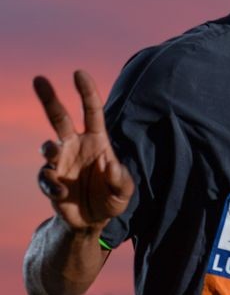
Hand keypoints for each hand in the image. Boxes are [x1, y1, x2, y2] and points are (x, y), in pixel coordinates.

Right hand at [33, 71, 133, 232]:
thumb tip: (110, 164)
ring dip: (48, 149)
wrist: (91, 221)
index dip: (86, 92)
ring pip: (46, 146)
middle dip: (49, 98)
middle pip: (59, 117)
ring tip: (53, 156)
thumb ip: (121, 179)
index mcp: (97, 141)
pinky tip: (62, 193)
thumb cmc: (111, 199)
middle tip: (39, 78)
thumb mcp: (124, 192)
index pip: (91, 111)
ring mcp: (60, 162)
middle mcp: (75, 146)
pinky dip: (51, 184)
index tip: (78, 73)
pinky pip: (45, 176)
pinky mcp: (50, 179)